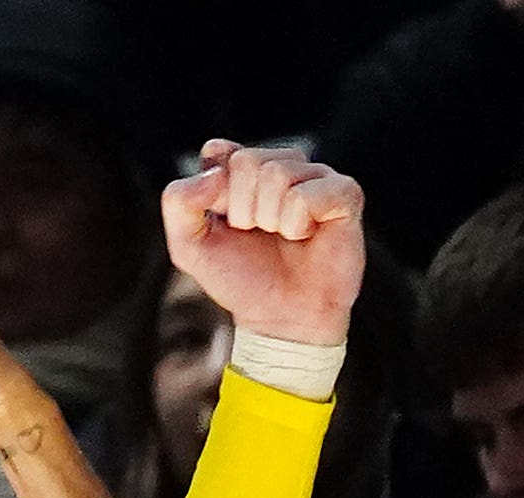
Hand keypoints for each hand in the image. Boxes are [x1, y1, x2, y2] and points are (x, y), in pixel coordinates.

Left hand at [161, 141, 364, 349]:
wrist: (281, 318)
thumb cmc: (242, 279)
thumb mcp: (188, 246)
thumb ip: (178, 203)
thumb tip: (211, 172)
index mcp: (245, 169)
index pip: (219, 154)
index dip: (216, 196)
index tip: (227, 224)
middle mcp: (282, 165)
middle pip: (247, 161)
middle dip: (243, 210)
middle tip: (258, 235)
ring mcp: (316, 176)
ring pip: (277, 174)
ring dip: (270, 220)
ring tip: (283, 237)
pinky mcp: (345, 194)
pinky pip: (307, 194)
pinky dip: (298, 223)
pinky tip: (305, 235)